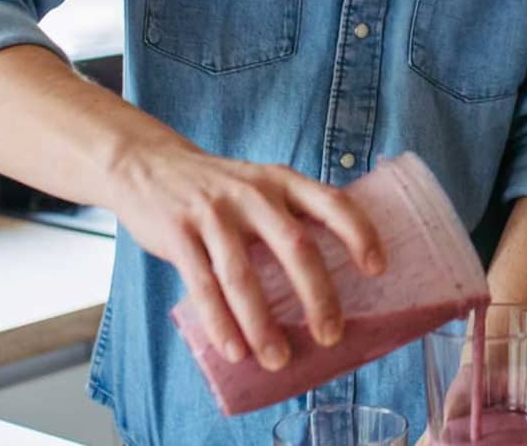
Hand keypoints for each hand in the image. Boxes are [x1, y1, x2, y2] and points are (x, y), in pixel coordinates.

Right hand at [107, 143, 384, 371]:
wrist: (148, 165)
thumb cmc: (218, 189)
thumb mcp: (259, 186)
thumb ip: (289, 218)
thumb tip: (332, 280)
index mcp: (281, 181)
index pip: (332, 203)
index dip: (359, 234)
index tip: (378, 269)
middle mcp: (253, 193)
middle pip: (295, 246)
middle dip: (317, 296)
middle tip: (330, 336)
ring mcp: (213, 212)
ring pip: (243, 276)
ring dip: (263, 324)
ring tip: (278, 360)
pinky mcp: (178, 232)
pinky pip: (202, 285)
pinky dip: (221, 324)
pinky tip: (235, 350)